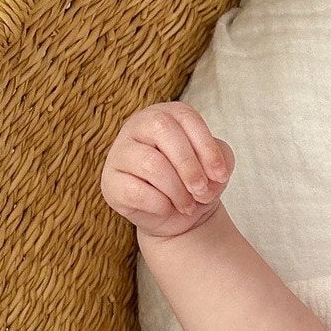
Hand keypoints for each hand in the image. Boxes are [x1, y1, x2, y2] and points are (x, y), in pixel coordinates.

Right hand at [100, 100, 233, 239]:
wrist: (176, 216)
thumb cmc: (193, 183)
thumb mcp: (215, 165)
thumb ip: (220, 156)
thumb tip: (210, 169)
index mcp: (166, 115)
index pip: (186, 117)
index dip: (207, 148)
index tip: (220, 176)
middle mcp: (138, 125)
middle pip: (163, 130)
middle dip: (189, 166)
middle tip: (202, 191)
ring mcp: (120, 151)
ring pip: (151, 163)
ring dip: (177, 191)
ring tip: (188, 205)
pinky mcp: (110, 181)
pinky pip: (136, 191)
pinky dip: (159, 205)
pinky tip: (166, 208)